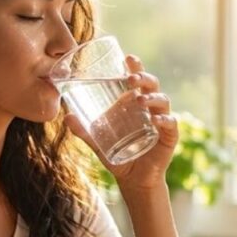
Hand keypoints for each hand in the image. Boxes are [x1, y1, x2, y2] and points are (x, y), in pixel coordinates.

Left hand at [65, 55, 177, 191]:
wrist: (133, 179)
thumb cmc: (118, 155)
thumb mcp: (98, 142)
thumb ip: (84, 130)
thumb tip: (66, 116)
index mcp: (135, 103)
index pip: (137, 80)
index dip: (135, 67)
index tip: (128, 57)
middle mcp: (150, 108)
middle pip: (152, 85)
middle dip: (143, 78)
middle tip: (131, 78)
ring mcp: (161, 120)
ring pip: (163, 101)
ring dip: (152, 97)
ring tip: (140, 100)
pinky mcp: (169, 136)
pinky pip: (170, 123)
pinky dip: (164, 120)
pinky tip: (154, 120)